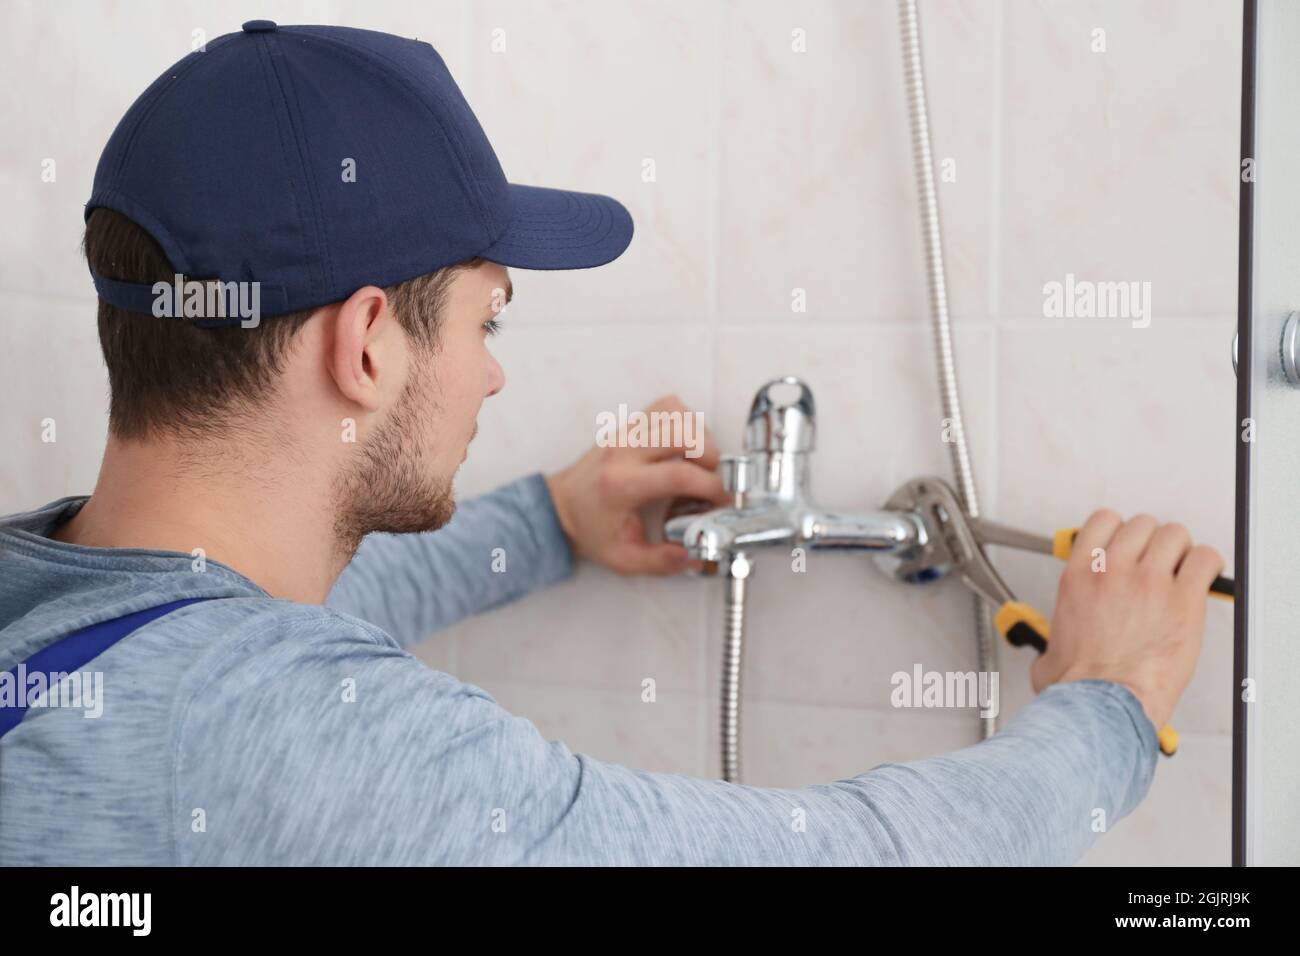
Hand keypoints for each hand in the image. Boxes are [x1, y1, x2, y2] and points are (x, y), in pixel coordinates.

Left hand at [543, 395, 730, 575]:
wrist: (559, 508)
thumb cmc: (590, 529)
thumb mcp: (623, 558)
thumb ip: (662, 561)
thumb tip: (697, 555)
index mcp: (622, 485)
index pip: (678, 474)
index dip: (710, 486)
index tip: (722, 499)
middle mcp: (623, 451)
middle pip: (682, 433)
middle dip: (710, 456)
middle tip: (713, 479)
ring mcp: (625, 433)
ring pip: (676, 413)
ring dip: (699, 436)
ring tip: (699, 463)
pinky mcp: (628, 425)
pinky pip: (666, 406)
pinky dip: (684, 420)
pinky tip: (685, 445)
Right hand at [1032, 509, 1225, 731]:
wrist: (1103, 702)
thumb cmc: (1080, 683)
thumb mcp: (1050, 654)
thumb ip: (1051, 645)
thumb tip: (1050, 658)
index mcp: (1080, 576)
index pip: (1104, 521)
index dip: (1119, 530)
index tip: (1126, 545)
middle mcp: (1113, 570)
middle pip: (1143, 524)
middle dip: (1152, 541)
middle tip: (1158, 562)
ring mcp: (1149, 582)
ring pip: (1175, 535)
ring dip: (1181, 551)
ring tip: (1182, 570)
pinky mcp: (1183, 600)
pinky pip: (1204, 560)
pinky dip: (1208, 565)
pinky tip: (1204, 578)